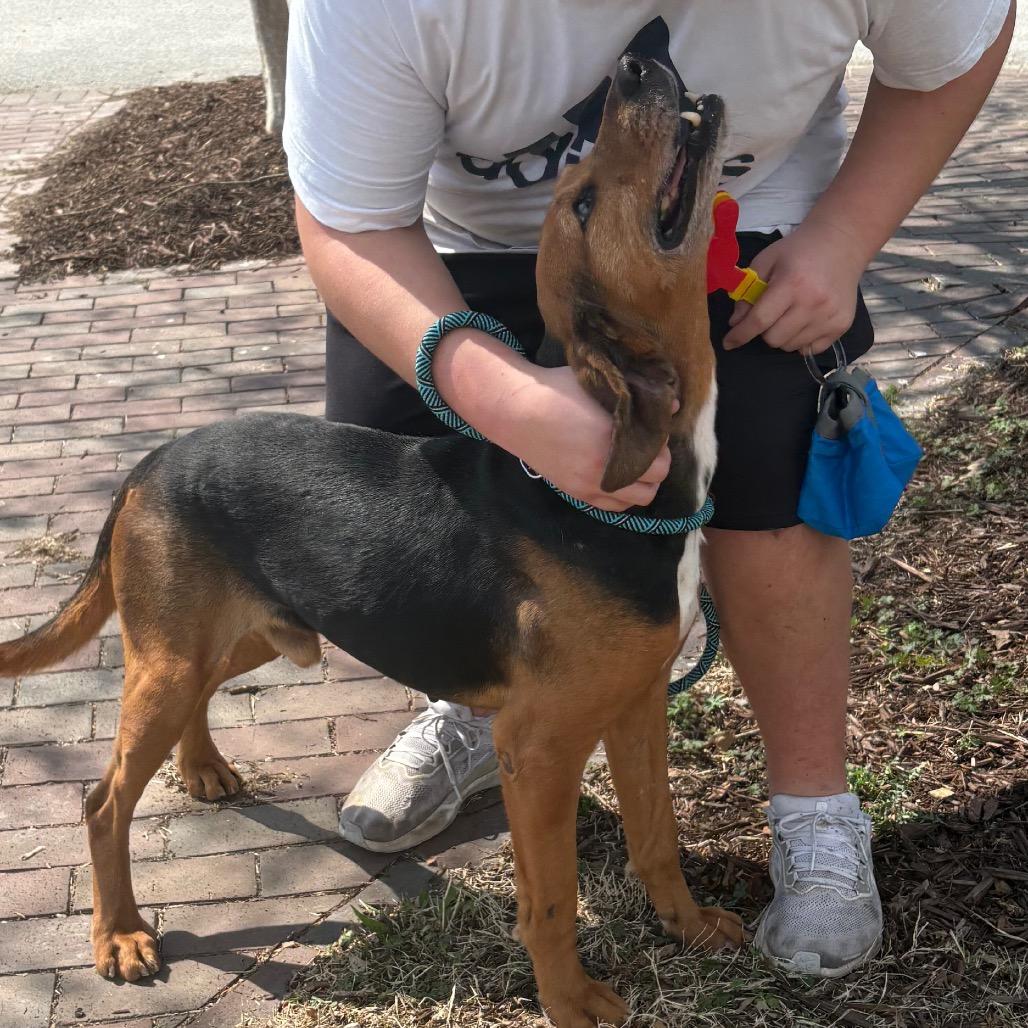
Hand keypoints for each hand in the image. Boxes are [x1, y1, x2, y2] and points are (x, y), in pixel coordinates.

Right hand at [492, 366, 672, 511]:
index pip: (660, 453)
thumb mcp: (598, 385)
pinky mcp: (577, 493)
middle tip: (647, 445)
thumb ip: (636, 395)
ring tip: (636, 464)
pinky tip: (621, 478)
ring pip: (641, 498)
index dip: (661, 440)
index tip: (652, 428)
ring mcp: (590, 485)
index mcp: (614, 437)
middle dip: (657, 461)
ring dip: (645, 482)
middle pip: (656, 477)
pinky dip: (625, 496)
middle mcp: (605, 468)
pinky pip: (615, 507)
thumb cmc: (557, 391)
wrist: (517, 412)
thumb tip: (672, 404)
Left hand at [722, 220, 865, 354]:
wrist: (841, 243)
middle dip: (764, 331)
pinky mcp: (842, 325)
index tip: (728, 342)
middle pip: (774, 339)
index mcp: (792, 283)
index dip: (740, 335)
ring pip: (790, 346)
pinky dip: (801, 341)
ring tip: (790, 314)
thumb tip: (736, 322)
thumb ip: (748, 291)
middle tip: (771, 313)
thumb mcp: (766, 261)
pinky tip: (804, 322)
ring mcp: (830, 316)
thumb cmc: (798, 251)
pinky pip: (811, 350)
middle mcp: (813, 303)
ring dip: (783, 336)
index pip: (759, 320)